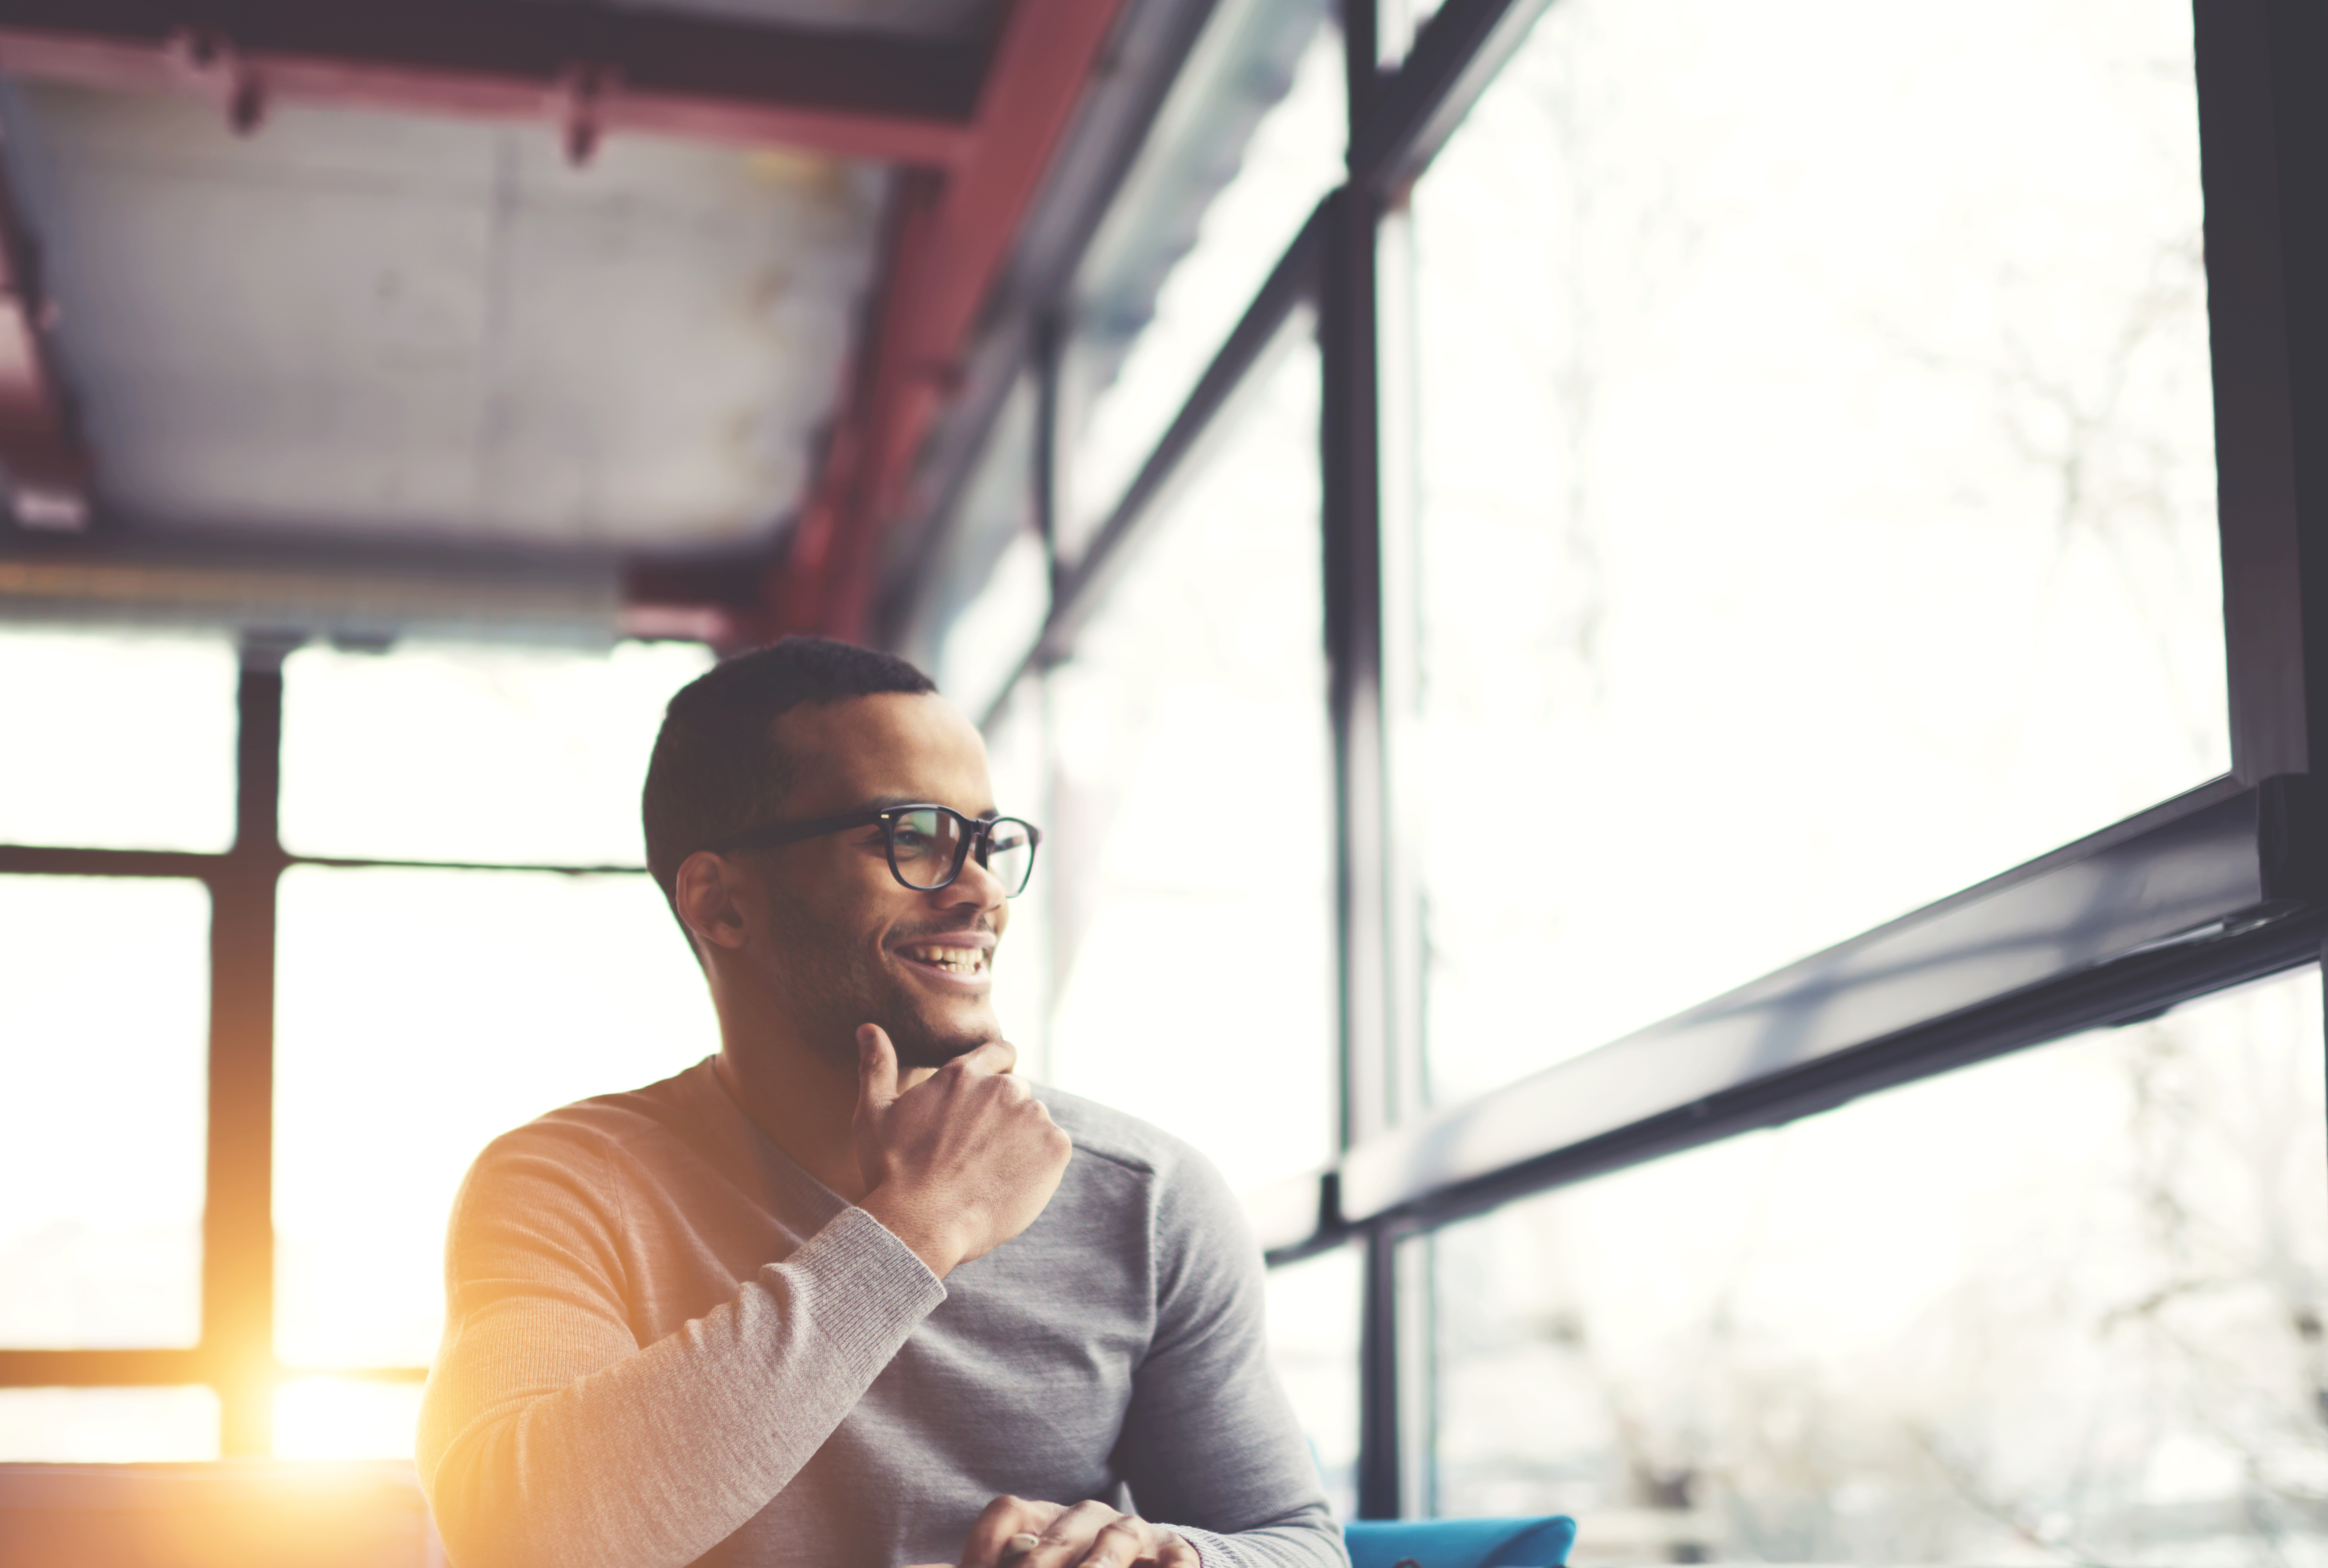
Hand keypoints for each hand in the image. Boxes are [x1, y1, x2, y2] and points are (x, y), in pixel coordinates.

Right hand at [854, 1024, 1071, 1277]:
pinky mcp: (1055, 1148)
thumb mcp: (874, 1115)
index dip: (997, 1071)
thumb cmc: (892, 1173)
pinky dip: (1040, 1163)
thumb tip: (868, 1028)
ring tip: (990, 1173)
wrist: (921, 1224)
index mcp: (963, 1075)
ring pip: (1035, 1120)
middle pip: (1017, 1091)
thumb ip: (877, 1066)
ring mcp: (1032, 1116)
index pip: (1000, 1052)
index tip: (988, 1099)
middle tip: (977, 1152)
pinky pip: (1055, 1147)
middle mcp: (1002, 1088)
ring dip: (1020, 1140)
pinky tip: (1010, 1183)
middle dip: (1002, 1115)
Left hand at [954, 1497, 1199, 1567]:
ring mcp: (1133, 1532)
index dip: (985, 1546)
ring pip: (1113, 1540)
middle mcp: (1087, 1518)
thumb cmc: (1082, 1566)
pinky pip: (1175, 1559)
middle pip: (1057, 1536)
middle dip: (1037, 1566)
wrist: (1157, 1560)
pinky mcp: (1175, 1552)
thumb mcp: (1040, 1561)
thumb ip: (1005, 1561)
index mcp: (1047, 1521)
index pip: (1007, 1514)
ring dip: (1097, 1566)